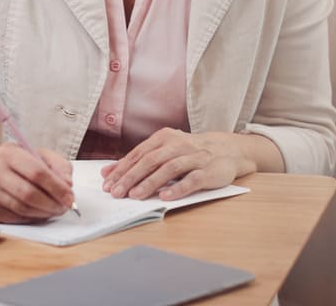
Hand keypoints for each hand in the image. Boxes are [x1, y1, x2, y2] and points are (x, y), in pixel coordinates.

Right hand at [0, 143, 74, 223]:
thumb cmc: (14, 163)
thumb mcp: (36, 154)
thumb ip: (58, 165)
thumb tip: (68, 184)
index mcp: (8, 153)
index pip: (37, 172)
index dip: (57, 187)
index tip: (70, 196)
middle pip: (29, 194)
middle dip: (52, 204)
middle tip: (65, 207)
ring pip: (23, 209)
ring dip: (44, 213)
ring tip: (55, 210)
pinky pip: (15, 218)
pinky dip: (32, 218)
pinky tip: (39, 213)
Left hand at [99, 128, 249, 201]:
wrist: (228, 150)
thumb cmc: (191, 152)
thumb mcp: (165, 150)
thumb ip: (140, 160)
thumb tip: (108, 172)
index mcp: (165, 137)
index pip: (139, 154)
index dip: (122, 168)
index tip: (107, 183)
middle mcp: (178, 144)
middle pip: (150, 160)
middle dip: (131, 177)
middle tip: (116, 192)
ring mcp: (194, 157)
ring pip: (169, 169)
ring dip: (150, 182)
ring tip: (135, 195)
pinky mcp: (208, 171)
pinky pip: (191, 179)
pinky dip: (177, 188)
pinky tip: (165, 197)